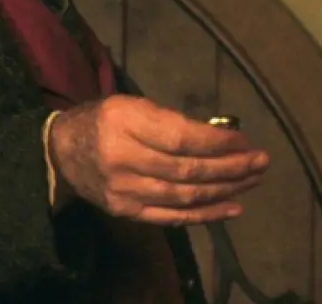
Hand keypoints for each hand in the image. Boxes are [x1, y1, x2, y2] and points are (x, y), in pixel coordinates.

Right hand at [48, 94, 268, 225]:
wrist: (61, 151)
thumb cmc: (103, 120)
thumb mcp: (131, 105)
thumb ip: (170, 120)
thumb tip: (221, 137)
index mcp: (124, 121)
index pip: (181, 137)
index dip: (219, 143)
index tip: (246, 141)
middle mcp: (122, 157)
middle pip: (187, 169)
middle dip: (231, 167)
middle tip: (261, 162)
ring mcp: (124, 189)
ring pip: (184, 196)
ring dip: (225, 190)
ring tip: (252, 181)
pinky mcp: (126, 210)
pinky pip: (172, 216)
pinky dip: (205, 215)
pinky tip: (232, 207)